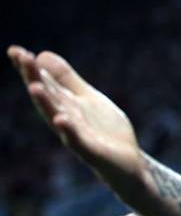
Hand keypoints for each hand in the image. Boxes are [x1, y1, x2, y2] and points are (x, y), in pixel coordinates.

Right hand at [7, 45, 142, 185]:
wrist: (130, 164)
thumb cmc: (106, 132)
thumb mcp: (88, 99)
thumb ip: (68, 80)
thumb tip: (42, 54)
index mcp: (66, 106)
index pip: (46, 84)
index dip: (30, 69)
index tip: (15, 50)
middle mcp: (67, 120)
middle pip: (48, 98)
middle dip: (34, 79)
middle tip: (21, 57)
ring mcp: (78, 137)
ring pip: (57, 119)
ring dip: (46, 104)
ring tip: (34, 87)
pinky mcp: (92, 153)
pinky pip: (78, 142)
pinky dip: (69, 131)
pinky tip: (61, 120)